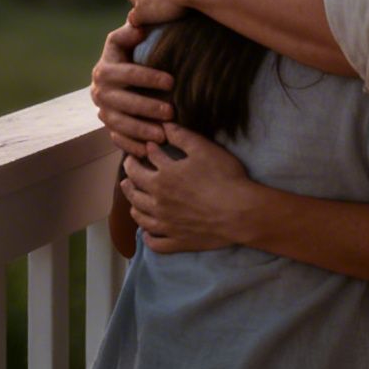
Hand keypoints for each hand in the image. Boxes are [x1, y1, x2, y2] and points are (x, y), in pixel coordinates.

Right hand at [91, 21, 173, 158]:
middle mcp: (100, 92)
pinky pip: (118, 139)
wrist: (115, 76)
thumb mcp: (124, 40)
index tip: (171, 80)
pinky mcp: (108, 127)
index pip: (128, 73)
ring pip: (120, 124)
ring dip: (141, 130)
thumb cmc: (127, 54)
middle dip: (147, 108)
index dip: (149, 77)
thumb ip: (129, 32)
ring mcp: (103, 112)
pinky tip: (149, 150)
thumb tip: (137, 26)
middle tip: (171, 112)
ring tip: (164, 134)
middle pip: (124, 102)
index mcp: (105, 69)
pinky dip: (132, 146)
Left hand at [122, 122, 260, 253]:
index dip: (139, 155)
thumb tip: (163, 126)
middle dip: (129, 178)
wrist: (240, 212)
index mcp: (162, 177)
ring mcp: (165, 224)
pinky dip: (148, 237)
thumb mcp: (203, 149)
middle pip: (134, 189)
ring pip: (139, 215)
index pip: (141, 163)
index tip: (140, 151)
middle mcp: (157, 201)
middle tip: (129, 172)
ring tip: (133, 199)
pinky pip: (155, 242)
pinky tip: (147, 233)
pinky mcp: (176, 241)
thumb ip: (181, 137)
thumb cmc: (223, 177)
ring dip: (133, 205)